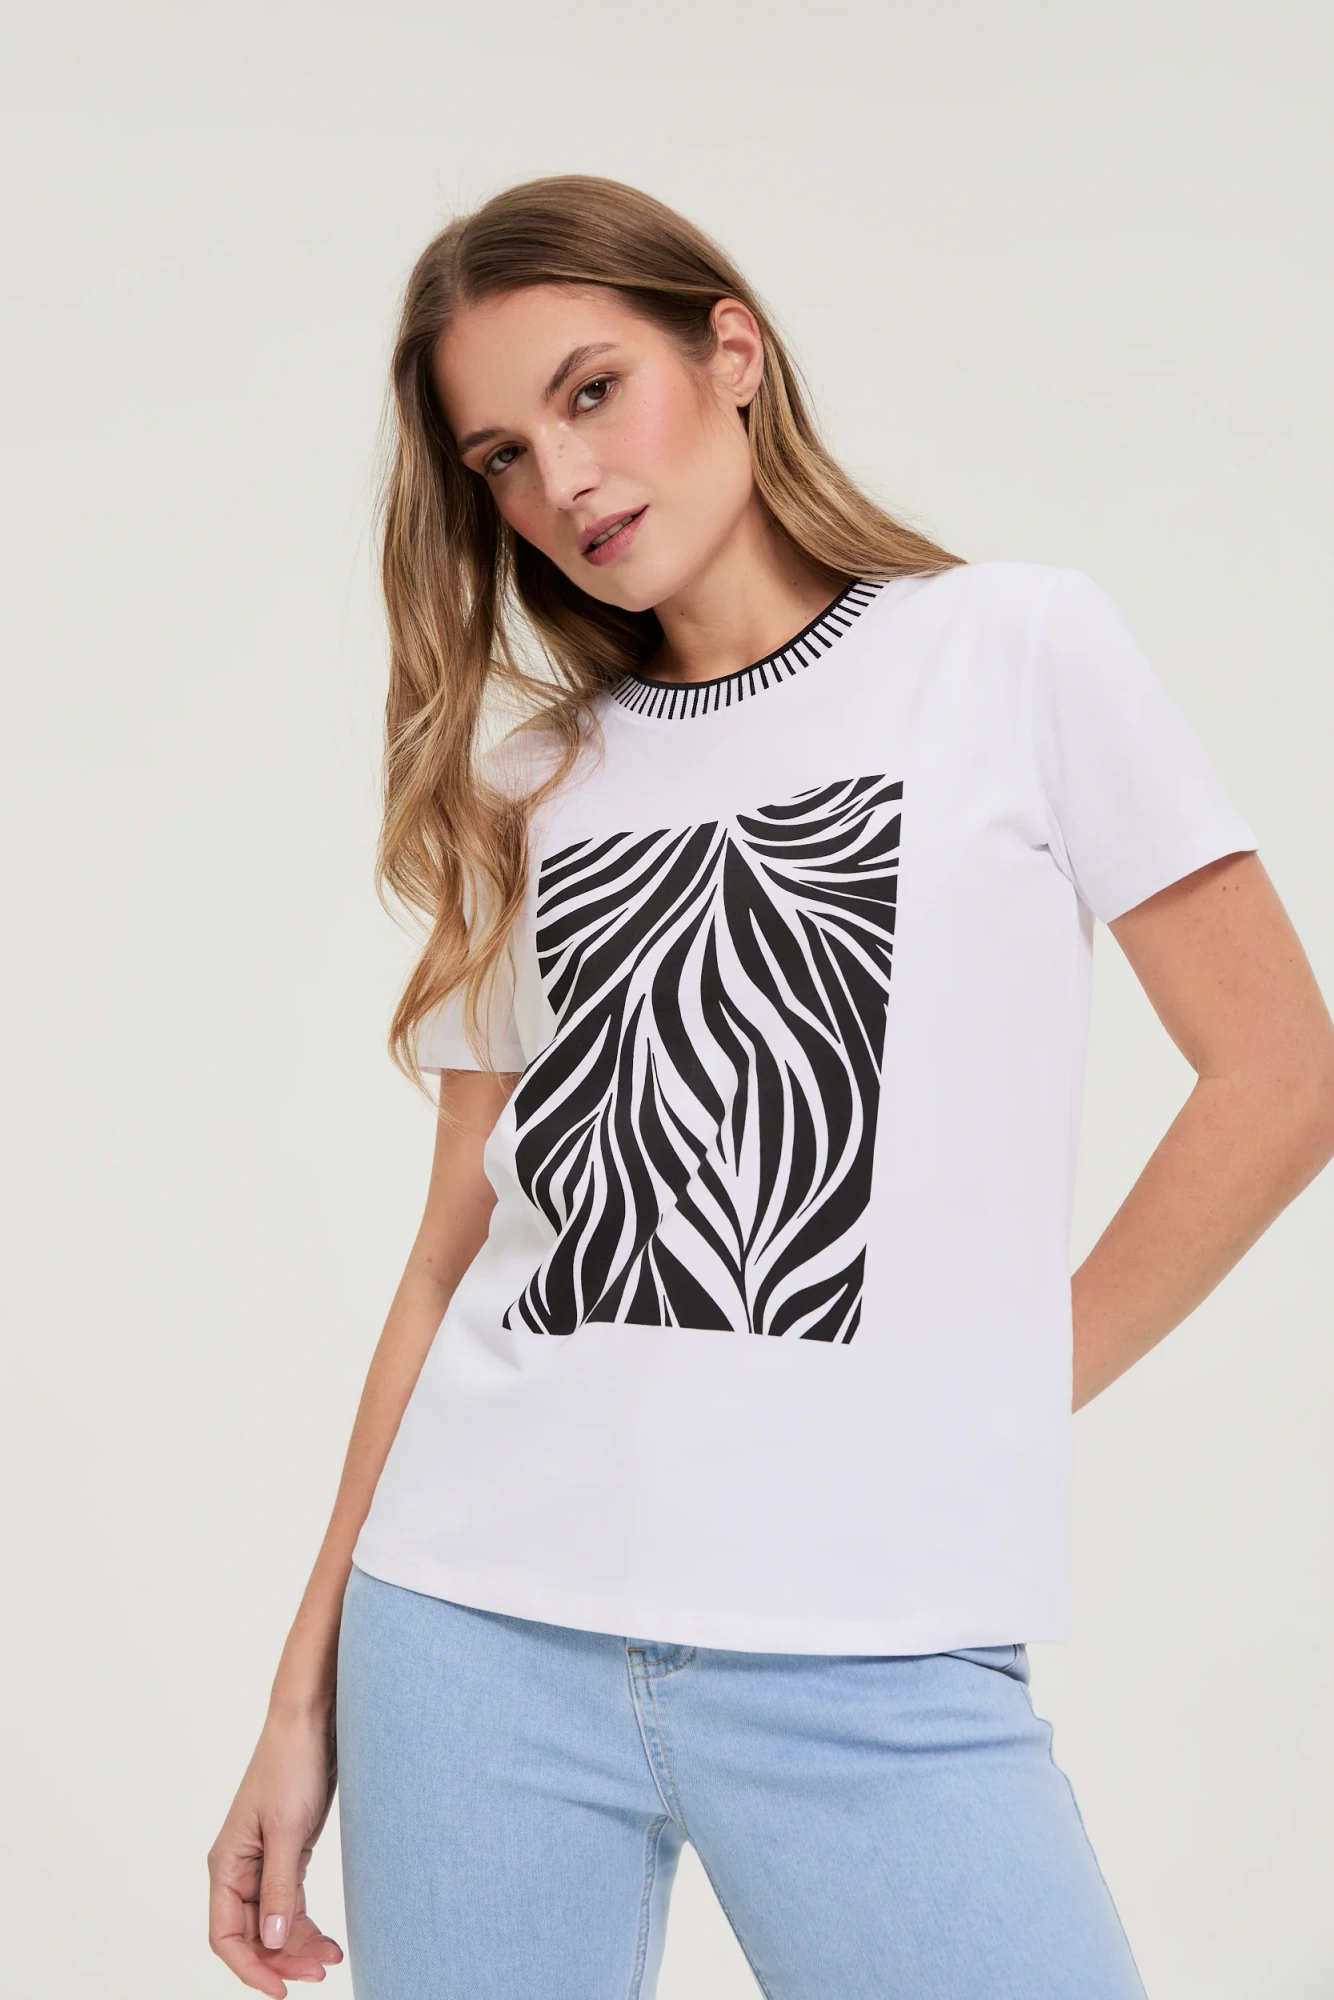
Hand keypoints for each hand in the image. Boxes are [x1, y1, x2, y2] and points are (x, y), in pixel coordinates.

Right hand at [208, 1709, 344, 1995]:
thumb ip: (279, 1887)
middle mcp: (239, 1868)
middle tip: (319, 1974)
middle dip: (281, 1959)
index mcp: (226, 1864)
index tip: (281, 1990)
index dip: (250, 1968)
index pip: (226, 1936)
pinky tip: (327, 1939)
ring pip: (273, 1921)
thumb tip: (270, 1940)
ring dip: (298, 1945)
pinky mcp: (287, 1852)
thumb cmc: (291, 1765)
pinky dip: (306, 1923)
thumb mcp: (288, 1830)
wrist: (311, 1722)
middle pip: (251, 1934)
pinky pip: (290, 1901)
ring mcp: (263, 1862)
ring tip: (331, 1960)